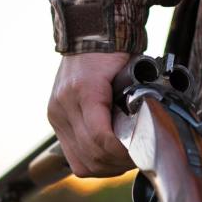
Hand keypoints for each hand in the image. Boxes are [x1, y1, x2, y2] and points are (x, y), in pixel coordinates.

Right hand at [47, 52, 134, 177]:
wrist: (88, 35)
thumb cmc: (112, 53)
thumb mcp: (130, 73)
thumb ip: (134, 102)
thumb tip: (146, 132)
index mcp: (84, 91)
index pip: (101, 137)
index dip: (122, 152)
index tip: (141, 151)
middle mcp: (64, 105)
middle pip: (91, 153)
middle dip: (118, 162)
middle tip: (138, 157)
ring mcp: (56, 113)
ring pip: (81, 161)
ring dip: (105, 166)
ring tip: (124, 160)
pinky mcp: (55, 119)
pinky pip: (72, 156)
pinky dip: (92, 162)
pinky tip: (107, 158)